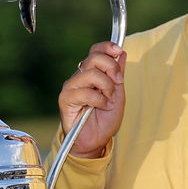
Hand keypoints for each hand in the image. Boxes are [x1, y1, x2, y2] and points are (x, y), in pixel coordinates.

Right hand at [59, 41, 124, 157]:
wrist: (96, 141)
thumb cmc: (105, 120)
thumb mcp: (118, 94)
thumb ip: (118, 74)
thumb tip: (121, 53)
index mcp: (91, 73)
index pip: (95, 51)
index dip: (107, 47)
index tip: (119, 51)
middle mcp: (79, 77)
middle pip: (94, 58)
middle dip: (111, 68)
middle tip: (118, 82)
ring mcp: (71, 87)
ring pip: (90, 73)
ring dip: (106, 87)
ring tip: (109, 100)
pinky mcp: (65, 99)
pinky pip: (85, 92)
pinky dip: (99, 100)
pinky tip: (102, 107)